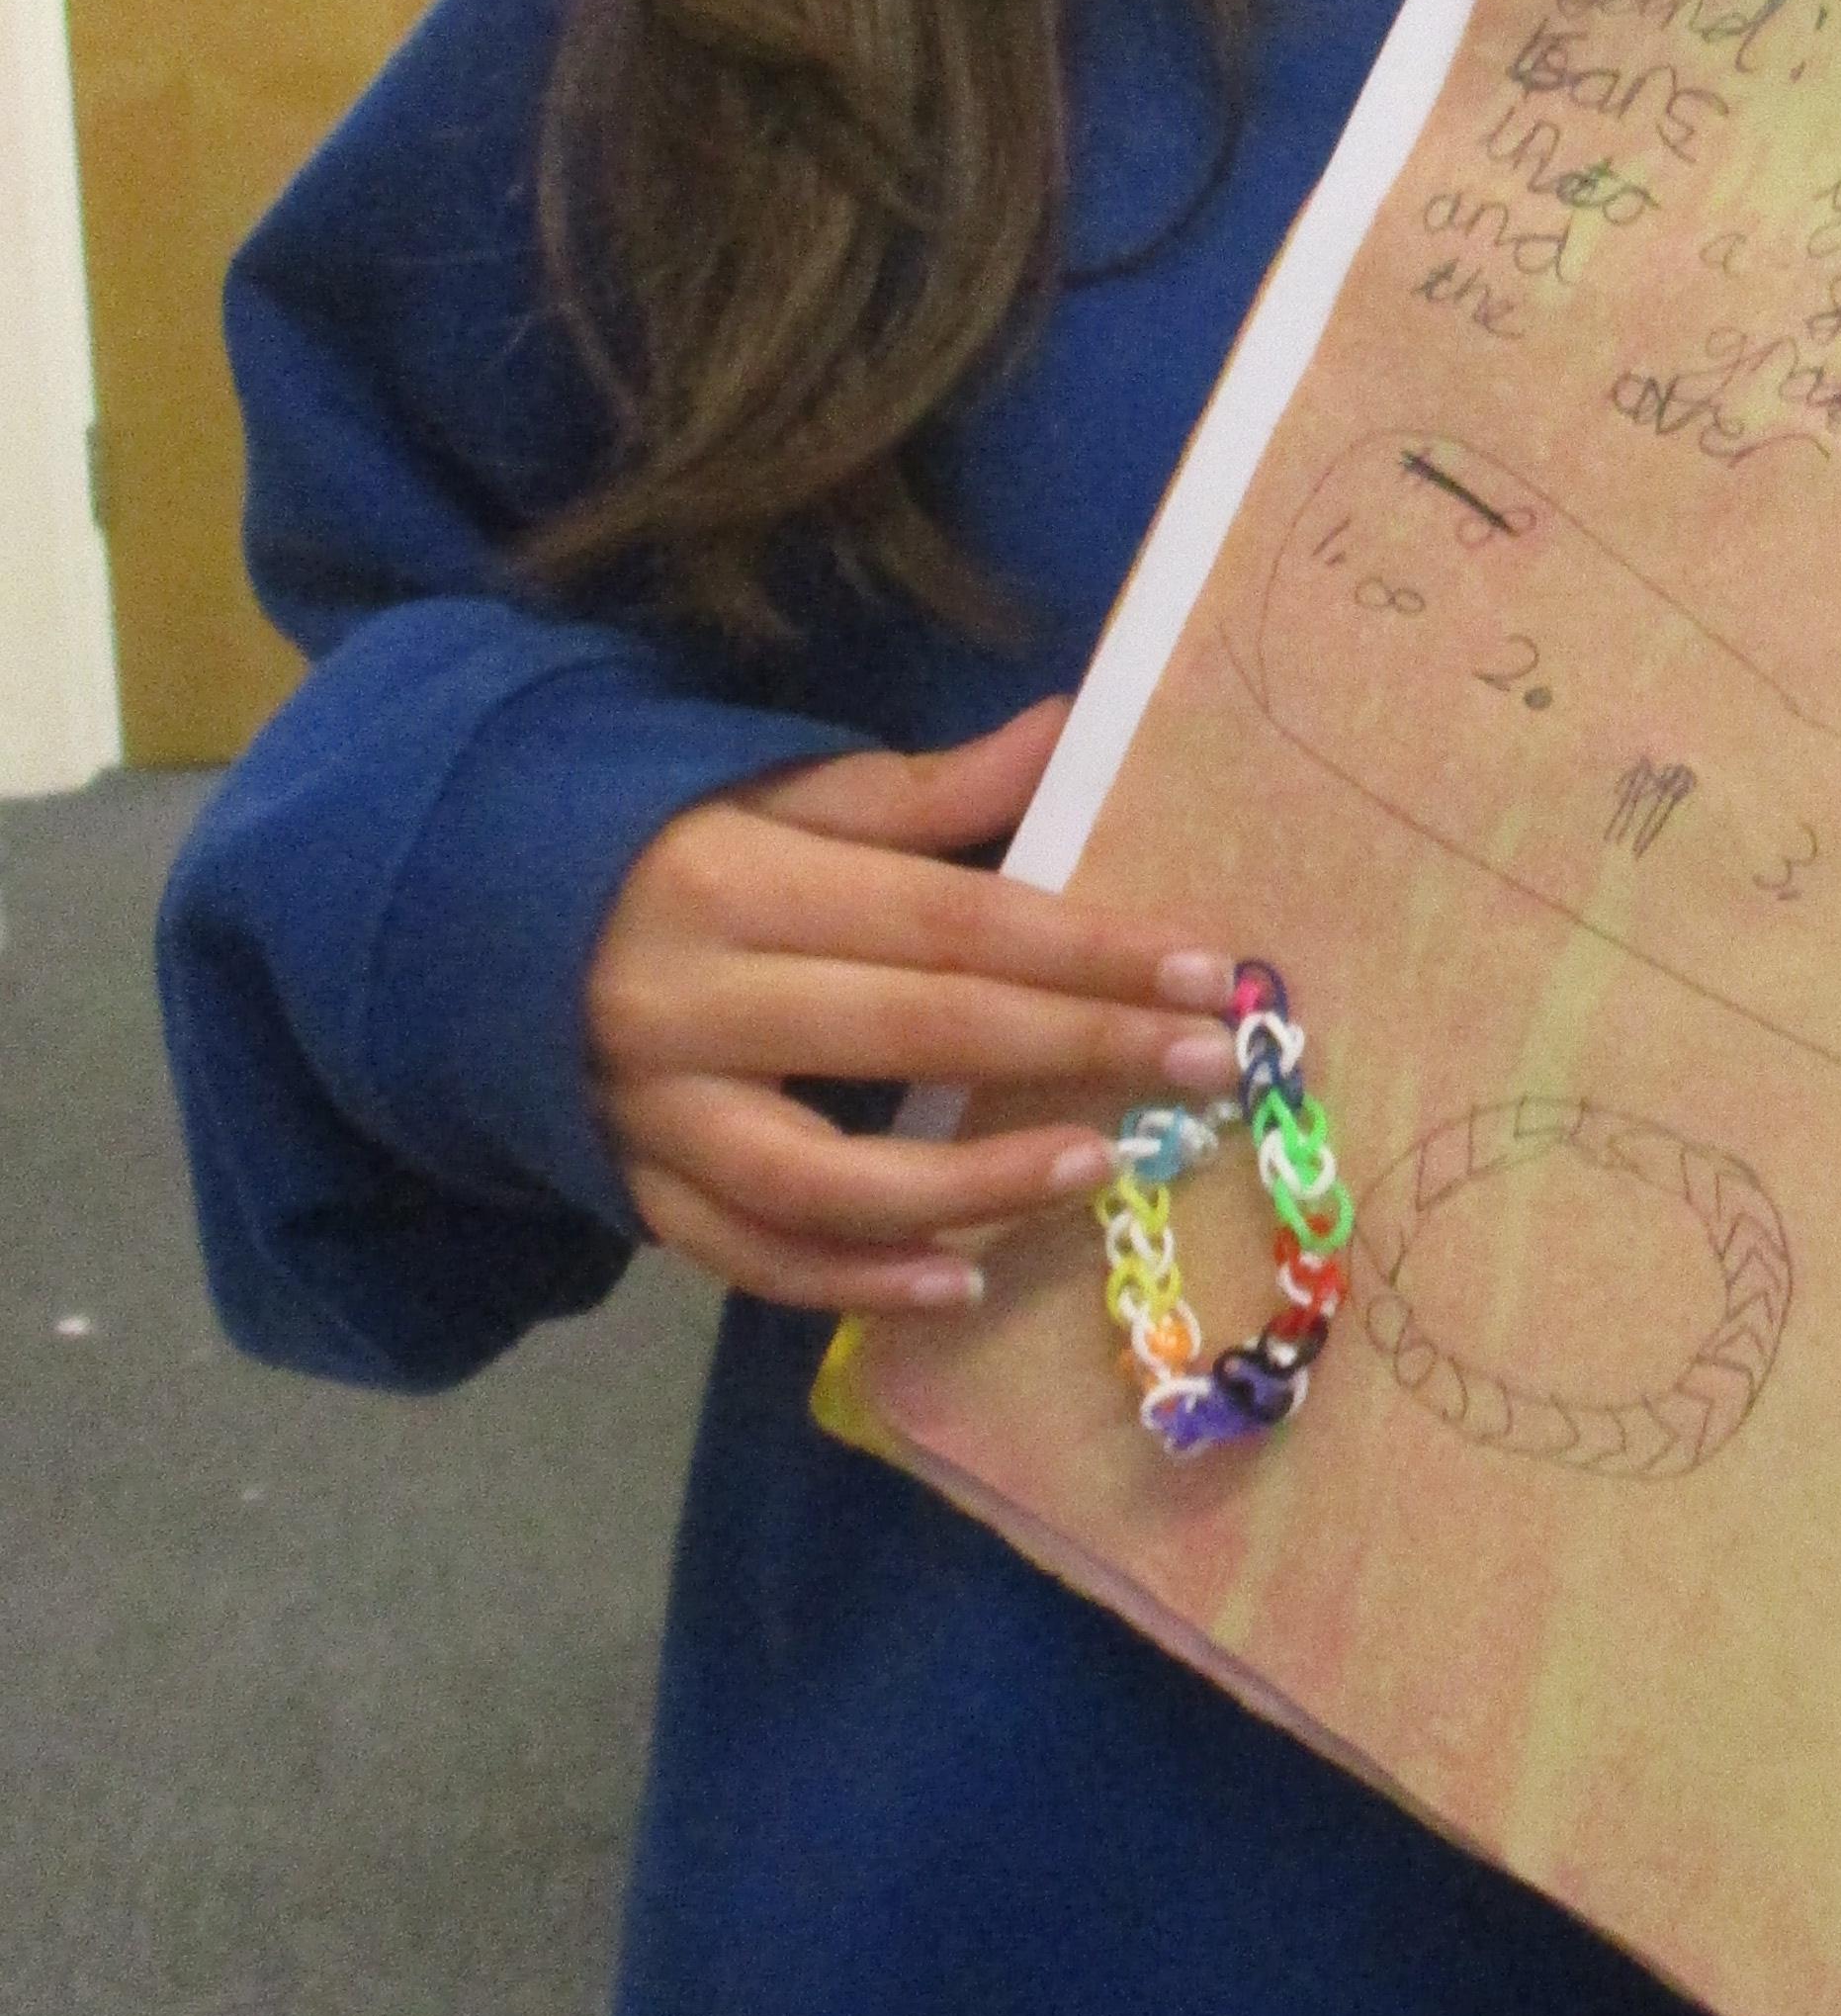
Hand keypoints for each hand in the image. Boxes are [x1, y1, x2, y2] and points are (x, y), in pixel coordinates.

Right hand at [583, 699, 1245, 1318]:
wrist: (459, 925)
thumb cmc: (660, 847)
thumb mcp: (776, 793)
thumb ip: (924, 791)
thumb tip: (1067, 731)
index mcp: (736, 879)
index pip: (947, 919)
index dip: (1084, 948)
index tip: (1205, 972)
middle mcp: (693, 1001)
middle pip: (914, 1033)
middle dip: (1075, 1049)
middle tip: (1206, 1069)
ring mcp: (655, 1112)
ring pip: (828, 1178)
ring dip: (976, 1183)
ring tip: (1099, 1170)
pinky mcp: (633, 1189)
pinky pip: (752, 1257)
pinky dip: (855, 1284)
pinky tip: (958, 1281)